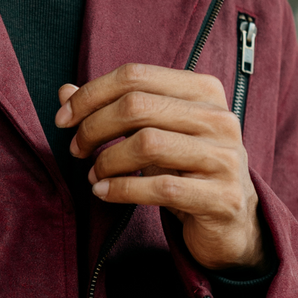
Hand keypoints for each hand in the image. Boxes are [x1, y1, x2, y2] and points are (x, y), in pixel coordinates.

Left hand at [54, 65, 264, 270]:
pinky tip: (103, 192)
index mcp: (203, 90)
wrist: (232, 221)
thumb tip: (65, 92)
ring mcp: (224, 157)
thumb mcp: (152, 133)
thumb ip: (112, 109)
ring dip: (107, 160)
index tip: (64, 118)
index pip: (135, 76)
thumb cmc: (186, 169)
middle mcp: (219, 118)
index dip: (91, 95)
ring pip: (147, 143)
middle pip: (137, 106)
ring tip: (94, 173)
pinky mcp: (222, 197)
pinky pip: (160, 186)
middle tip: (76, 149)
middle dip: (94, 127)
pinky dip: (122, 189)